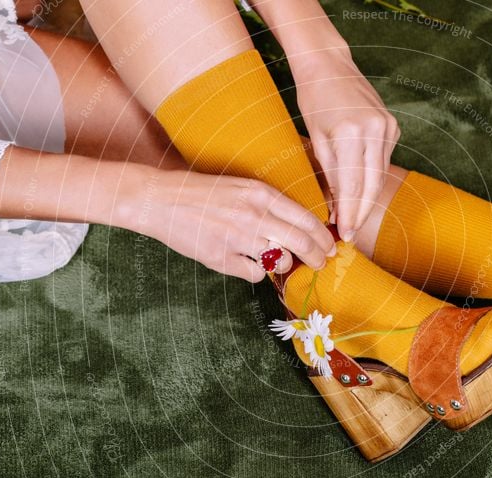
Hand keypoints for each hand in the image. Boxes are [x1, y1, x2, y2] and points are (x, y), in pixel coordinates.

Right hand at [120, 171, 335, 282]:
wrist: (161, 199)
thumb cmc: (203, 194)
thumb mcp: (242, 188)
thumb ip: (270, 205)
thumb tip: (300, 228)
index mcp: (261, 194)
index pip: (306, 219)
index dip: (324, 237)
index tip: (330, 246)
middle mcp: (253, 215)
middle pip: (302, 243)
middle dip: (318, 257)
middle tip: (321, 263)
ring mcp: (237, 238)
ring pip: (281, 261)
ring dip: (286, 265)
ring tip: (281, 262)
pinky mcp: (221, 258)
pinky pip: (255, 274)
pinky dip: (258, 273)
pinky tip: (248, 264)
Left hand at [295, 49, 399, 240]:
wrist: (330, 65)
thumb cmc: (314, 99)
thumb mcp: (315, 138)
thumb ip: (328, 174)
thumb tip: (334, 208)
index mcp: (350, 133)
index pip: (352, 185)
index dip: (348, 213)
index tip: (344, 233)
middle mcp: (374, 130)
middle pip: (371, 185)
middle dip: (360, 212)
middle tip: (350, 234)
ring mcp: (388, 127)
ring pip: (380, 175)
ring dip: (367, 199)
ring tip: (353, 219)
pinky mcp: (392, 126)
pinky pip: (382, 161)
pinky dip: (372, 178)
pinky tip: (361, 192)